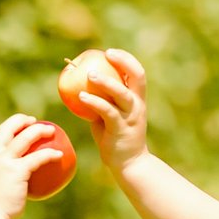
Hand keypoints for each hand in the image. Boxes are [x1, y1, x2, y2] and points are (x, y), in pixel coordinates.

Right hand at [0, 114, 64, 218]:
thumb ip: (1, 182)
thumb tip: (16, 187)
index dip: (0, 130)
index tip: (12, 132)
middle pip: (7, 127)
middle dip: (21, 120)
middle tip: (34, 122)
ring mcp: (4, 161)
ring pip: (25, 137)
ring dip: (39, 130)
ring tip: (51, 130)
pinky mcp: (17, 171)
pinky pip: (38, 158)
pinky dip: (50, 154)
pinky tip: (59, 155)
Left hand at [77, 48, 148, 174]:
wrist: (128, 165)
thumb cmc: (116, 139)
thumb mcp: (110, 116)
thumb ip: (103, 101)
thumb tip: (81, 85)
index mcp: (137, 100)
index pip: (137, 73)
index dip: (126, 59)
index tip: (110, 53)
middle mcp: (137, 105)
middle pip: (137, 76)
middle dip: (123, 61)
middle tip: (106, 54)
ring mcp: (130, 117)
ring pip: (121, 93)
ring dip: (105, 81)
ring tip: (89, 74)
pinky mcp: (120, 129)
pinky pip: (107, 111)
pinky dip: (94, 102)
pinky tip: (81, 96)